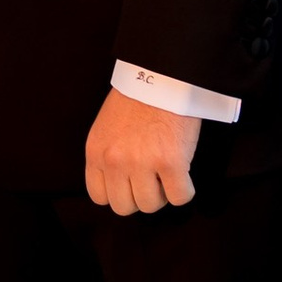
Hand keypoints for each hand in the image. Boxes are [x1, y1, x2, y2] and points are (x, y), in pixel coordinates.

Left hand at [85, 85, 198, 217]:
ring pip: (150, 206)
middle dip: (140, 196)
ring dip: (162, 194)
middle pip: (124, 206)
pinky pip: (179, 197)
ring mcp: (143, 163)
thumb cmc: (137, 97)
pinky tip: (184, 175)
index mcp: (96, 152)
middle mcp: (115, 161)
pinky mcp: (171, 162)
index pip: (99, 197)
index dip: (118, 193)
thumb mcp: (107, 127)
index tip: (130, 184)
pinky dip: (184, 191)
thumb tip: (120, 182)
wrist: (162, 75)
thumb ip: (108, 155)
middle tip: (152, 180)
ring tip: (167, 174)